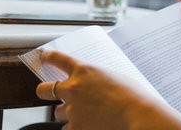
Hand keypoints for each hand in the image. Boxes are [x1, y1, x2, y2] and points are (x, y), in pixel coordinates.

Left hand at [36, 51, 180, 129]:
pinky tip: (89, 124)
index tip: (44, 57)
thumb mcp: (112, 77)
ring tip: (85, 113)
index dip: (48, 57)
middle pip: (43, 90)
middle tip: (48, 92)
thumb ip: (95, 79)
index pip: (58, 59)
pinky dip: (76, 127)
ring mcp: (72, 109)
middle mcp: (73, 88)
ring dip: (67, 112)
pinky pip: (68, 128)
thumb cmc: (132, 94)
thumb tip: (87, 85)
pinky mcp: (76, 126)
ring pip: (58, 112)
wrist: (137, 113)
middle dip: (44, 91)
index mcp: (84, 70)